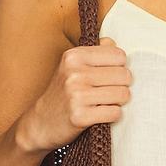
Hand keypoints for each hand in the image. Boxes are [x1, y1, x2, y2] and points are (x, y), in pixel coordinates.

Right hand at [20, 37, 131, 152]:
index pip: (119, 55)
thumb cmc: (63, 92)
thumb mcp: (72, 66)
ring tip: (105, 103)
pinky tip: (100, 114)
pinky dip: (112, 115)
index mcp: (74, 56)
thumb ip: (95, 51)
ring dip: (119, 101)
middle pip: (124, 75)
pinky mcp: (80, 116)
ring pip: (123, 94)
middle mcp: (74, 73)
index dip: (120, 67)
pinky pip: (115, 113)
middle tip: (109, 92)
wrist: (41, 122)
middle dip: (122, 85)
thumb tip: (114, 43)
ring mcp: (77, 95)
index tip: (110, 75)